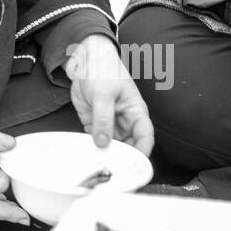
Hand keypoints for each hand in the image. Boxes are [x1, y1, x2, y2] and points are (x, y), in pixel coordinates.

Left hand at [65, 35, 154, 155]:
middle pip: (129, 146)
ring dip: (106, 155)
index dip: (142, 152)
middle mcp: (125, 121)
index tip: (134, 165)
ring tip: (98, 165)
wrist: (85, 61)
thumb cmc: (103, 69)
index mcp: (135, 112)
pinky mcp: (95, 124)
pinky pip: (95, 141)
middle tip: (112, 169)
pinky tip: (86, 155)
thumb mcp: (104, 93)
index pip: (145, 137)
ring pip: (112, 146)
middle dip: (122, 158)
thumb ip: (103, 118)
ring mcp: (110, 124)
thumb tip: (103, 142)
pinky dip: (92, 148)